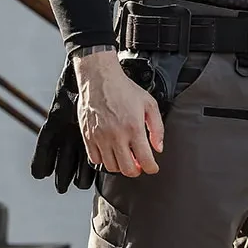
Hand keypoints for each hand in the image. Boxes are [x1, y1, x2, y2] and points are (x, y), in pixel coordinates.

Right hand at [74, 50, 164, 176]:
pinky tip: (110, 152)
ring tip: (124, 156)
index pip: (145, 161)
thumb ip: (157, 128)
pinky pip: (95, 159)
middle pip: (128, 169)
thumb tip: (158, 147)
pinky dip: (104, 160)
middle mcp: (116, 135)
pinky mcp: (88, 136)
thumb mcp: (149, 104)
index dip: (151, 168)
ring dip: (120, 166)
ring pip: (111, 167)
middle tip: (138, 164)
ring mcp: (100, 137)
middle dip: (136, 170)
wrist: (99, 77)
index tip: (152, 167)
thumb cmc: (123, 88)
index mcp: (134, 128)